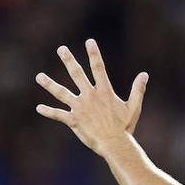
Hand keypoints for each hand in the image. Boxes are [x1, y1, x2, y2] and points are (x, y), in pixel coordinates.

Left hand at [35, 39, 148, 155]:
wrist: (114, 143)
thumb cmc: (125, 127)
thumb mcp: (134, 107)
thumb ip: (138, 90)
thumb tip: (144, 74)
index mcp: (104, 91)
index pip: (98, 67)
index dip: (94, 54)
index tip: (89, 41)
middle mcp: (89, 96)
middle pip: (76, 74)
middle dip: (69, 60)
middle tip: (61, 49)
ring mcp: (79, 107)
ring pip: (61, 93)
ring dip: (49, 84)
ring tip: (39, 76)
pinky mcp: (73, 120)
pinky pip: (58, 114)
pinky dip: (48, 111)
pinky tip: (39, 108)